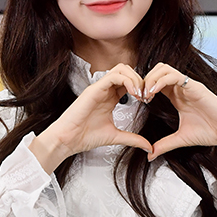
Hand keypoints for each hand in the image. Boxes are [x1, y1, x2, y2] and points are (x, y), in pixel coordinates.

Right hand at [29, 64, 151, 172]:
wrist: (68, 140)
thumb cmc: (85, 136)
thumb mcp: (116, 136)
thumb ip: (133, 139)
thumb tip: (149, 147)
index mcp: (110, 98)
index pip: (129, 82)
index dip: (141, 88)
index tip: (148, 100)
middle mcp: (105, 90)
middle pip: (127, 71)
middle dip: (141, 80)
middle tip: (146, 96)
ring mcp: (99, 88)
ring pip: (122, 69)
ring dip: (135, 78)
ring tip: (140, 93)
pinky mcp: (94, 89)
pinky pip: (114, 75)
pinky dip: (127, 81)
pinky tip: (133, 93)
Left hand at [143, 63, 216, 160]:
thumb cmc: (210, 132)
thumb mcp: (180, 139)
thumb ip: (164, 145)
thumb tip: (150, 156)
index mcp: (177, 96)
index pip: (155, 82)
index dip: (144, 88)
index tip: (138, 101)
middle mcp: (181, 87)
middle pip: (157, 70)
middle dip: (144, 80)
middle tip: (138, 96)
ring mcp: (188, 85)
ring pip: (163, 68)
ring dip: (150, 78)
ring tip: (144, 94)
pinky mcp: (195, 86)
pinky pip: (174, 75)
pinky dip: (160, 81)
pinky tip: (153, 93)